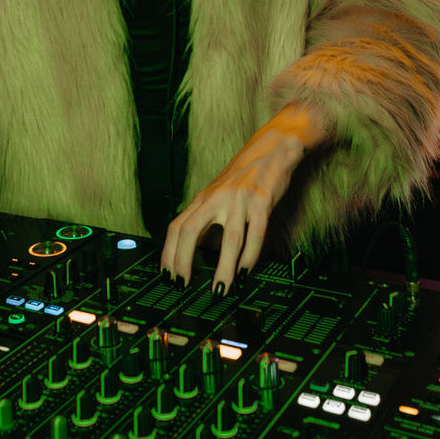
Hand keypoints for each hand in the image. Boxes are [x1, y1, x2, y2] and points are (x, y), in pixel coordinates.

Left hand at [161, 101, 329, 292]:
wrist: (272, 148)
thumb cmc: (243, 176)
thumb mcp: (217, 195)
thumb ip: (206, 219)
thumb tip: (196, 251)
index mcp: (203, 199)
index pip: (177, 227)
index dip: (168, 253)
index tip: (167, 275)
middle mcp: (217, 199)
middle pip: (191, 230)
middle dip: (183, 260)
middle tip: (182, 284)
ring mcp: (240, 200)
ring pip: (229, 239)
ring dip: (223, 268)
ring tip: (220, 290)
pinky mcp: (262, 201)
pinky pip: (256, 234)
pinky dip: (250, 257)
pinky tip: (244, 272)